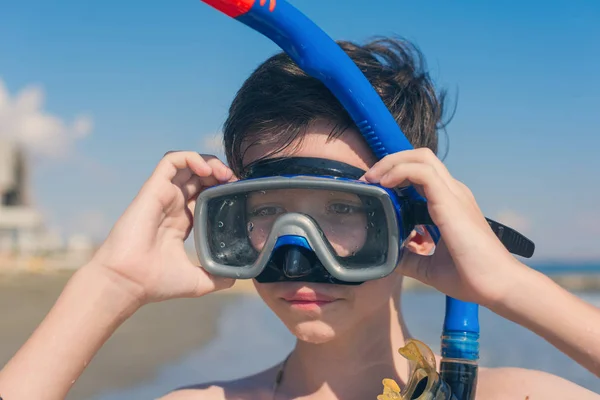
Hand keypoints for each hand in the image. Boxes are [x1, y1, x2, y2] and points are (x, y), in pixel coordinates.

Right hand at [90, 151, 235, 304]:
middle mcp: (172, 206)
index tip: (237, 195)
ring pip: (186, 164)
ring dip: (209, 162)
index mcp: (181, 222)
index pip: (203, 195)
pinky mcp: (153, 189)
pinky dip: (191, 158)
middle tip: (233, 181)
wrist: (129, 282)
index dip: (221, 190)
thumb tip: (237, 278)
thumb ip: (217, 277)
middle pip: (197, 176)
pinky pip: (171, 161)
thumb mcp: (197, 281)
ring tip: (223, 174)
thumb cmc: (155, 282)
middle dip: (219, 173)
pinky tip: (207, 171)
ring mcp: (163, 196)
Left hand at [363, 148, 525, 306]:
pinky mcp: (451, 201)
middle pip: (419, 157)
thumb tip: (390, 258)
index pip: (420, 173)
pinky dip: (400, 171)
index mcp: (448, 203)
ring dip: (391, 163)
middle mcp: (452, 193)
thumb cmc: (471, 276)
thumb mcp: (429, 266)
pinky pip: (422, 172)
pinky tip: (385, 184)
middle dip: (390, 161)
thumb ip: (409, 258)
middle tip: (369, 178)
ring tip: (373, 178)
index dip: (394, 173)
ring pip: (421, 157)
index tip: (373, 188)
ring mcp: (453, 194)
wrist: (497, 285)